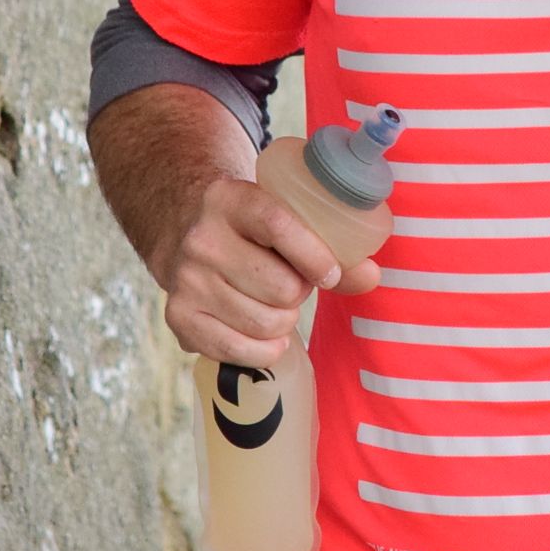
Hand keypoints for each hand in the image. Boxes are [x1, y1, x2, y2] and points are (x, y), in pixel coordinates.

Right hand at [152, 174, 382, 367]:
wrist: (184, 230)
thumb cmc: (249, 227)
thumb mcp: (281, 215)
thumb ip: (328, 243)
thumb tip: (370, 276)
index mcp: (229, 199)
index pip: (277, 225)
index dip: (313, 255)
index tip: (331, 274)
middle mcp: (201, 239)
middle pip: (279, 288)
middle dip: (297, 293)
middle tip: (291, 284)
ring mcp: (185, 281)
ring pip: (265, 322)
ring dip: (283, 321)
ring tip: (273, 304)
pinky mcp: (178, 317)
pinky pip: (241, 351)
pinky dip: (264, 349)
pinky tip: (264, 333)